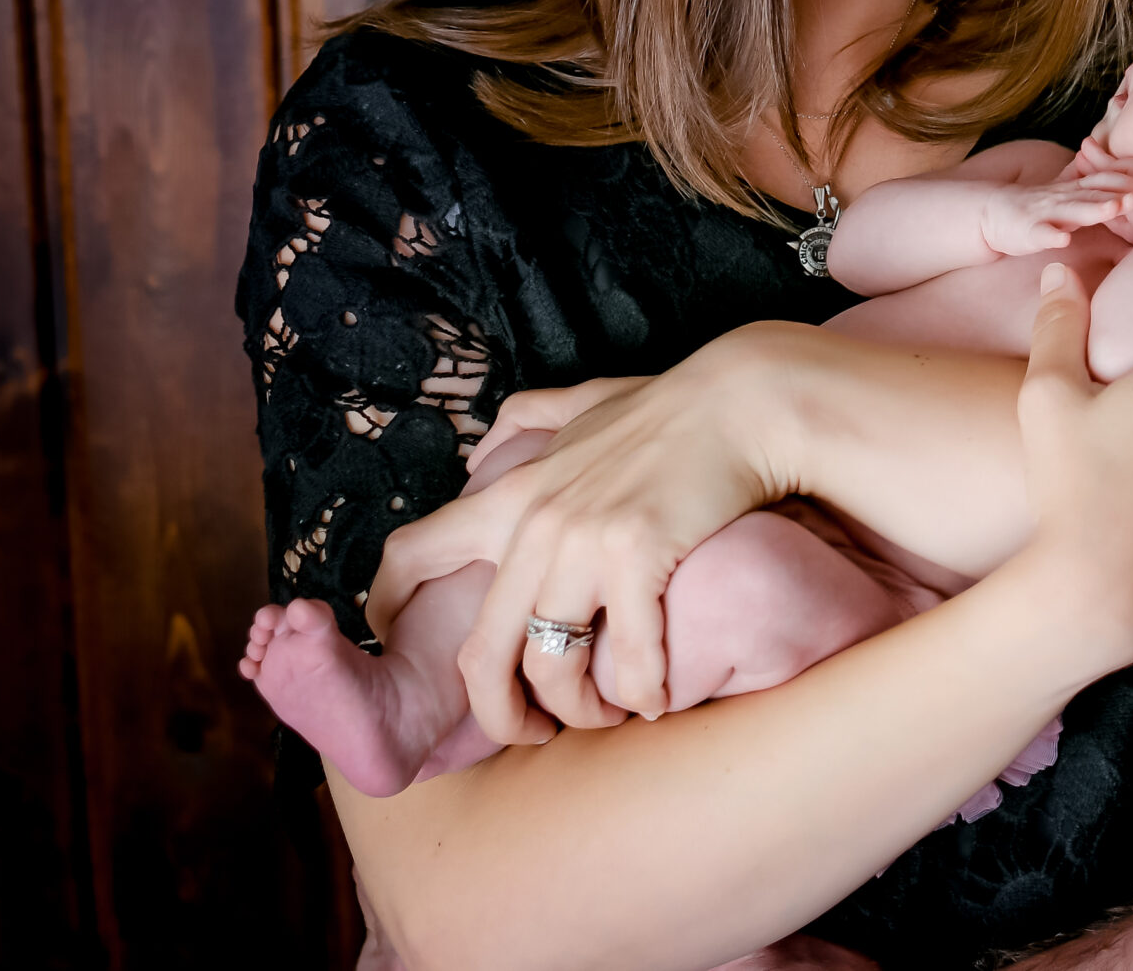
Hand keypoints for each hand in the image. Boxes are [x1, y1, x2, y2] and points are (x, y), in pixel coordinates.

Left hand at [370, 333, 796, 743]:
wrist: (744, 400)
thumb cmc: (675, 405)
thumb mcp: (583, 402)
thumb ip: (527, 421)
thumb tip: (482, 453)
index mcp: (512, 493)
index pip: (409, 555)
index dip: (388, 611)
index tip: (404, 645)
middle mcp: (535, 523)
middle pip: (479, 654)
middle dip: (499, 714)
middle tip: (534, 731)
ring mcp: (582, 542)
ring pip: (550, 667)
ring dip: (580, 711)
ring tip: (612, 715)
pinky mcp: (637, 556)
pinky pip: (627, 658)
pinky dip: (641, 693)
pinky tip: (660, 699)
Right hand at [979, 175, 1132, 256]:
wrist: (991, 213)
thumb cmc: (1035, 209)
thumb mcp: (1069, 197)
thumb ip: (1093, 193)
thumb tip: (1126, 194)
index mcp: (1074, 192)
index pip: (1104, 183)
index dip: (1128, 184)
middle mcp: (1062, 198)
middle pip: (1094, 194)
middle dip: (1120, 194)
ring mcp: (1044, 213)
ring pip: (1071, 210)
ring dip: (1093, 209)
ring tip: (1114, 209)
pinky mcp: (1026, 230)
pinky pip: (1040, 233)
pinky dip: (1051, 236)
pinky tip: (1063, 241)